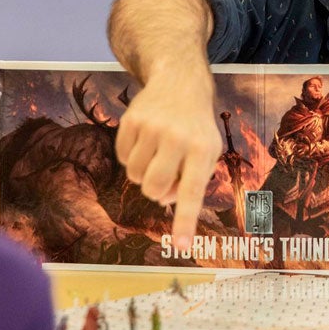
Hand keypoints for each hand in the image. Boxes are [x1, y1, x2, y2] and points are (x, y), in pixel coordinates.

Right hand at [115, 62, 221, 248]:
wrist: (180, 82)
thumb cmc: (196, 126)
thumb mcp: (207, 150)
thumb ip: (190, 179)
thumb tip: (162, 200)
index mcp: (203, 149)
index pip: (193, 192)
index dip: (185, 221)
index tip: (183, 246)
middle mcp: (178, 138)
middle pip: (154, 189)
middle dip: (156, 190)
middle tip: (165, 173)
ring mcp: (152, 128)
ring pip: (134, 176)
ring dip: (143, 173)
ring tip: (157, 153)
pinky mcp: (130, 120)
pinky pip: (121, 157)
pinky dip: (130, 156)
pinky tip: (145, 140)